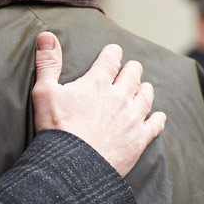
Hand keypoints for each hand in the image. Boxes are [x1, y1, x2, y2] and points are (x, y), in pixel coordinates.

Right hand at [32, 33, 165, 175]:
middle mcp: (119, 97)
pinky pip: (155, 125)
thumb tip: (46, 36)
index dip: (113, 52)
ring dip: (144, 89)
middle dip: (132, 69)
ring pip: (145, 96)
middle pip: (133, 75)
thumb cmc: (56, 130)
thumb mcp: (44, 92)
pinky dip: (157, 119)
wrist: (72, 167)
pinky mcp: (139, 140)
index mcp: (97, 83)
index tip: (115, 50)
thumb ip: (47, 63)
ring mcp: (132, 118)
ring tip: (144, 87)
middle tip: (132, 68)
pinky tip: (159, 117)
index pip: (111, 59)